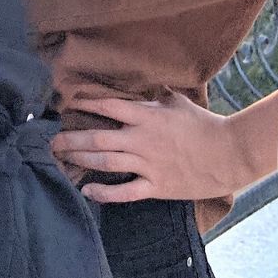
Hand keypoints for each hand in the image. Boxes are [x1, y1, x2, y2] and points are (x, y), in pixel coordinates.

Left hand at [49, 87, 251, 203]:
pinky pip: (125, 192)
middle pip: (97, 139)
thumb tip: (139, 83)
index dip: (84, 104)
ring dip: (80, 161)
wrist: (228, 154)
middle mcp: (141, 140)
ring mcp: (148, 165)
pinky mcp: (156, 187)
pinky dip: (104, 193)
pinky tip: (87, 190)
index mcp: (146, 117)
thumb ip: (153, 95)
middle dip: (70, 139)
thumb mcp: (176, 102)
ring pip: (105, 163)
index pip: (107, 107)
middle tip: (49, 140)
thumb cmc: (204, 125)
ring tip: (61, 159)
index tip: (64, 103)